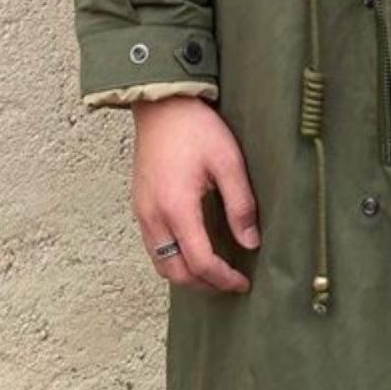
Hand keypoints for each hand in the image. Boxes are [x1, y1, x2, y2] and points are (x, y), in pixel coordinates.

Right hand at [130, 97, 260, 292]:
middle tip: (229, 284)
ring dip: (186, 275)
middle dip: (204, 284)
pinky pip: (153, 246)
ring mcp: (142, 212)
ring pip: (160, 262)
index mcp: (177, 207)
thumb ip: (241, 205)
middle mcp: (153, 216)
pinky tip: (193, 251)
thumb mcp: (229, 162)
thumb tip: (251, 242)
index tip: (242, 282)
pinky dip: (172, 259)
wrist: (163, 105)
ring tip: (213, 273)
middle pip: (175, 271)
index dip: (223, 278)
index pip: (200, 261)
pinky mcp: (139, 205)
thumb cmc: (196, 128)